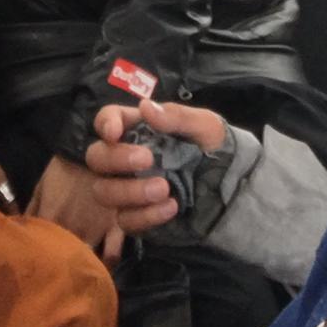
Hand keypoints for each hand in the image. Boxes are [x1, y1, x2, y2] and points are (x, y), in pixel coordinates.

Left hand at [27, 154, 123, 265]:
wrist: (94, 151)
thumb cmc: (64, 168)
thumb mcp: (41, 185)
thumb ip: (30, 210)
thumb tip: (17, 230)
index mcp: (51, 221)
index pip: (39, 250)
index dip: (36, 259)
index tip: (36, 265)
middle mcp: (72, 231)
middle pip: (63, 262)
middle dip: (59, 270)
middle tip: (57, 274)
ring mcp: (95, 231)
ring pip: (87, 263)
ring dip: (82, 269)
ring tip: (79, 275)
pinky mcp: (115, 227)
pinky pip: (113, 255)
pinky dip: (108, 263)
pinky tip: (102, 267)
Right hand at [87, 97, 225, 234]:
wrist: (230, 185)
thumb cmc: (212, 147)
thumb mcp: (204, 126)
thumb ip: (175, 116)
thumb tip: (145, 106)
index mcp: (137, 128)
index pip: (107, 120)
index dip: (105, 124)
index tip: (114, 132)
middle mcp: (125, 157)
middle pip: (96, 157)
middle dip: (116, 159)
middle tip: (148, 160)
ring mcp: (128, 189)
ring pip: (104, 192)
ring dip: (129, 191)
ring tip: (164, 188)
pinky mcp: (137, 217)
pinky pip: (125, 221)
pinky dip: (145, 216)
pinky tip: (171, 207)